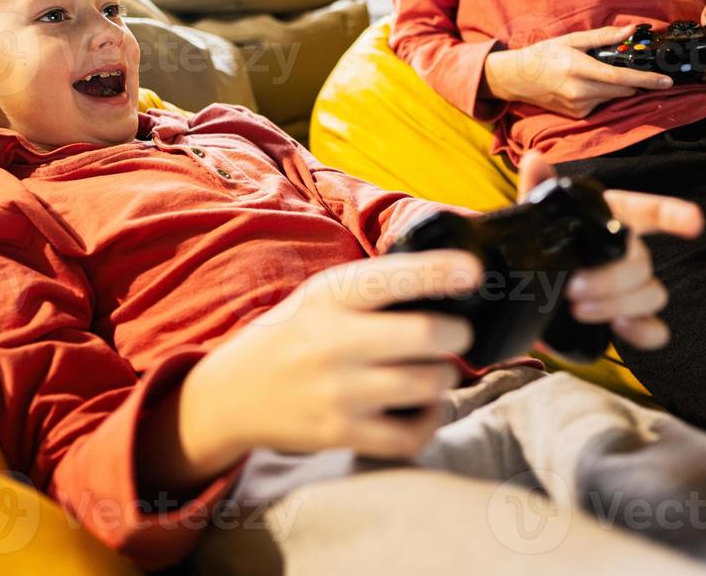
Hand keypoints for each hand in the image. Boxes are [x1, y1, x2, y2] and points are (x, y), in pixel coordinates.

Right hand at [181, 250, 481, 466]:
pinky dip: (430, 421)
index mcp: (331, 296)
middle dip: (457, 333)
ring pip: (427, 383)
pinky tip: (423, 408)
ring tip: (434, 371)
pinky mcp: (340, 433)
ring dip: (444, 377)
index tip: (473, 272)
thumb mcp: (321, 296)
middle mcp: (333, 340)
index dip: (438, 273)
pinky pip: (410, 434)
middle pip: (425, 334)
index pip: (392, 278)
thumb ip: (374, 288)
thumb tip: (450, 280)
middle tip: (457, 334)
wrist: (232, 395)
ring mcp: (337, 390)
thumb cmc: (293, 336)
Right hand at [483, 24, 673, 118]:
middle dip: (633, 81)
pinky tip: (584, 85)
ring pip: (612, 97)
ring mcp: (578, 106)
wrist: (517, 78)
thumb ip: (603, 37)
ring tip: (594, 73)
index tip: (666, 81)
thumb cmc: (543, 55)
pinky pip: (600, 104)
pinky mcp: (577, 115)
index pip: (621, 78)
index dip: (646, 80)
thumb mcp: (571, 40)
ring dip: (614, 87)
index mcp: (579, 69)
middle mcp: (580, 92)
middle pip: (623, 90)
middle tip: (630, 68)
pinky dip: (601, 94)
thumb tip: (630, 30)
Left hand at [518, 153, 702, 350]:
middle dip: (612, 278)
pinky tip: (619, 328)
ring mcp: (630, 290)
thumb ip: (536, 190)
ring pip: (652, 294)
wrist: (527, 295)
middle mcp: (627, 254)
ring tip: (578, 309)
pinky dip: (643, 332)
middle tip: (572, 287)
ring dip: (619, 302)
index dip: (673, 214)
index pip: (650, 212)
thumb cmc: (539, 249)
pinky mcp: (627, 323)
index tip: (693, 222)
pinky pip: (655, 331)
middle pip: (644, 262)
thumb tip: (534, 160)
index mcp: (612, 221)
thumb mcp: (533, 219)